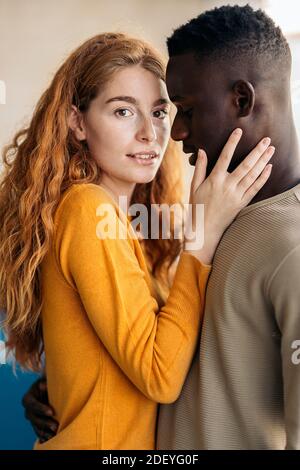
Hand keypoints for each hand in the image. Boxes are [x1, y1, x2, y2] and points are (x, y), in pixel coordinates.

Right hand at [22, 377, 57, 442]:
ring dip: (45, 431)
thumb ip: (44, 383)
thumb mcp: (45, 381)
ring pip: (37, 427)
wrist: (46, 390)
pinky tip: (51, 438)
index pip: (33, 405)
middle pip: (34, 418)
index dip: (41, 409)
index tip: (51, 412)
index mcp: (28, 398)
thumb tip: (43, 385)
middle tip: (55, 426)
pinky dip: (44, 436)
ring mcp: (32, 419)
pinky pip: (39, 432)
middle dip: (45, 422)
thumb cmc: (47, 383)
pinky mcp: (36, 425)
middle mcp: (28, 410)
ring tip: (55, 434)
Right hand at [185, 128, 273, 263]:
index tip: (238, 131)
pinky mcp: (242, 203)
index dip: (232, 143)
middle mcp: (227, 186)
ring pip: (253, 175)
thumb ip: (199, 168)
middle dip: (257, 151)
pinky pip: (255, 188)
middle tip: (267, 139)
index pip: (225, 157)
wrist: (205, 230)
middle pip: (245, 165)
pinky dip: (263, 178)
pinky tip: (269, 168)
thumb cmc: (197, 208)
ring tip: (271, 149)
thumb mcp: (194, 187)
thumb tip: (202, 151)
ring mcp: (236, 195)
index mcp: (214, 180)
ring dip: (263, 161)